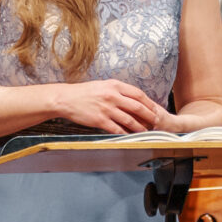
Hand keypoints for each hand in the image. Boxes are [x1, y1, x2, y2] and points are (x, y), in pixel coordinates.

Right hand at [51, 79, 166, 132]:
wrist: (66, 99)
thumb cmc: (84, 92)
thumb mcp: (103, 85)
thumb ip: (117, 90)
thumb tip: (132, 98)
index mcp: (114, 86)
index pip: (138, 94)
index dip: (148, 102)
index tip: (154, 108)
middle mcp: (112, 96)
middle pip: (137, 107)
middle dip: (149, 115)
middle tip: (155, 121)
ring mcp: (106, 109)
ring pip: (129, 120)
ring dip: (139, 127)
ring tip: (145, 131)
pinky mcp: (100, 120)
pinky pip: (117, 129)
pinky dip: (125, 134)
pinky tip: (130, 137)